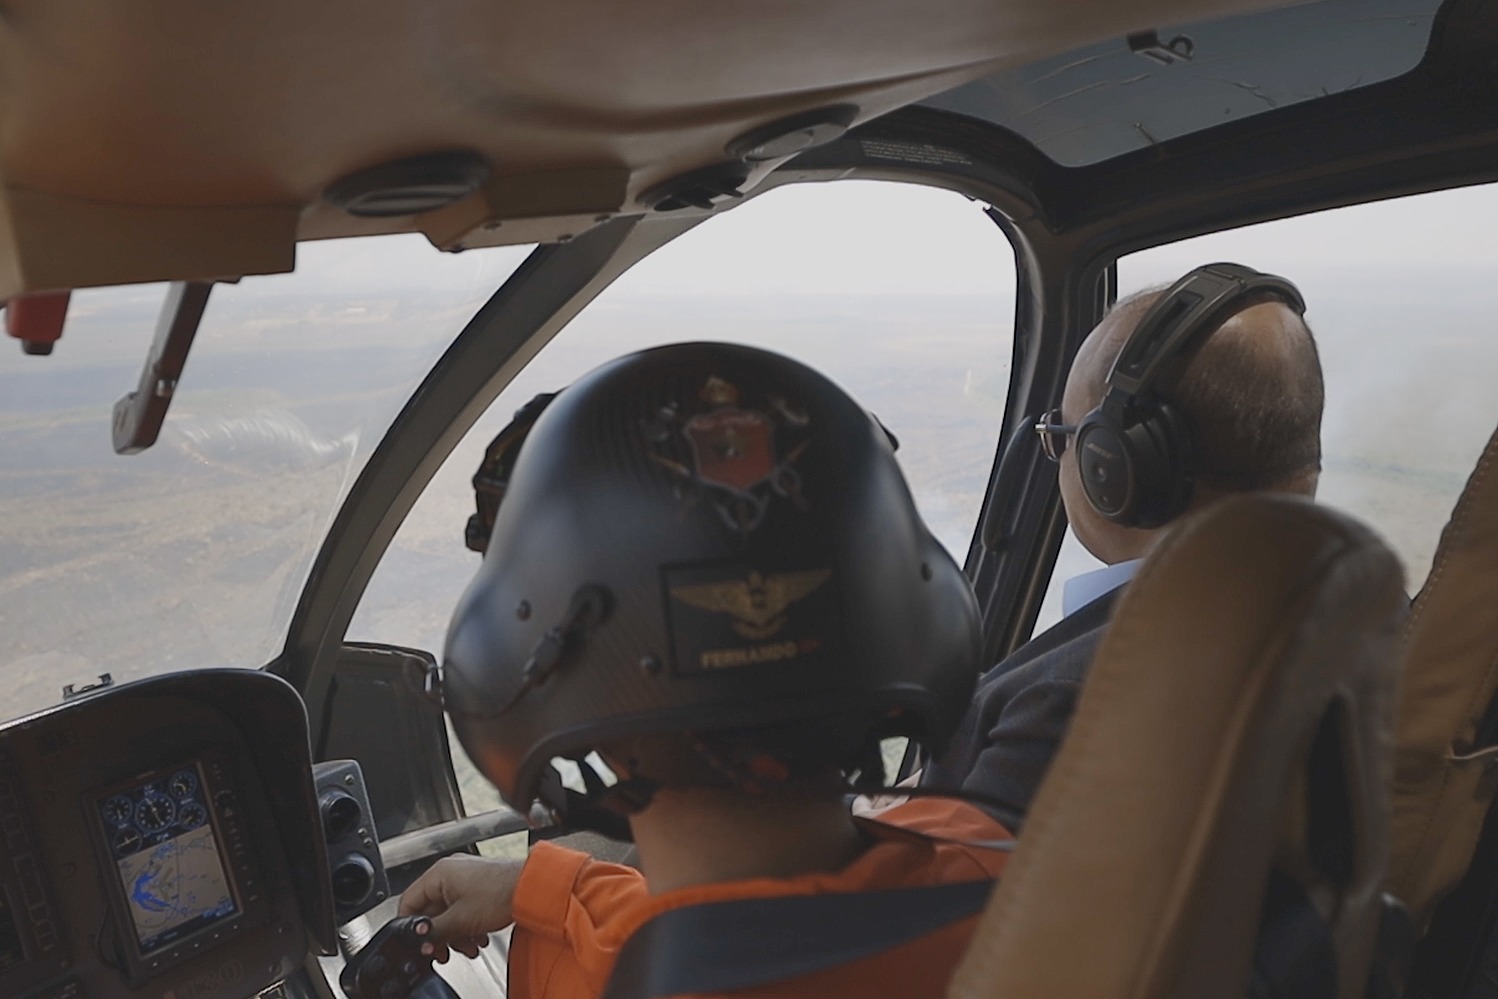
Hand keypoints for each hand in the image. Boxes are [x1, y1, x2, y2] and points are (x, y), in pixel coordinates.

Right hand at [398, 855, 525, 960]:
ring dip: (455, 933)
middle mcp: (450, 872)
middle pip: (431, 909)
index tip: (418, 942)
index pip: (409, 901)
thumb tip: (421, 940)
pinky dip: (467, 926)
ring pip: (448, 912)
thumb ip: (435, 931)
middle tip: (443, 951)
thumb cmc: (502, 893)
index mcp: (439, 874)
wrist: (534, 889)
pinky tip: (477, 938)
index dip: (410, 926)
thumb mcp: (460, 920)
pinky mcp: (480, 886)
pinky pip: (463, 909)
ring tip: (467, 946)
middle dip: (439, 934)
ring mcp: (466, 878)